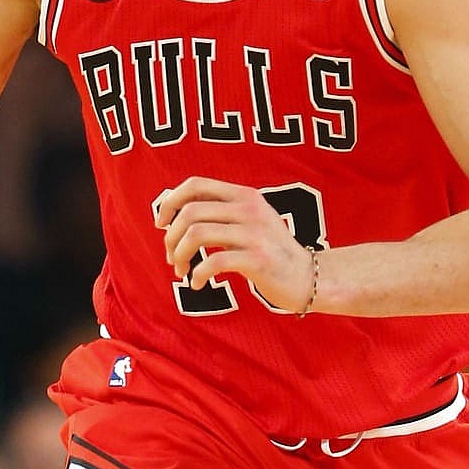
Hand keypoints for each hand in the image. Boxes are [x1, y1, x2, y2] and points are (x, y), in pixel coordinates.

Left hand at [154, 178, 316, 313]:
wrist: (307, 277)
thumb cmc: (270, 252)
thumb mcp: (250, 221)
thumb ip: (221, 212)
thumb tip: (174, 211)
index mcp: (244, 195)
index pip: (195, 184)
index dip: (170, 202)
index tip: (161, 224)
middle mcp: (249, 209)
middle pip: (190, 212)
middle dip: (171, 237)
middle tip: (172, 257)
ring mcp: (255, 233)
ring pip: (196, 234)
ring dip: (180, 256)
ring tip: (182, 271)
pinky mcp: (258, 259)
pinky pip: (213, 262)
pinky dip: (197, 275)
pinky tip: (198, 284)